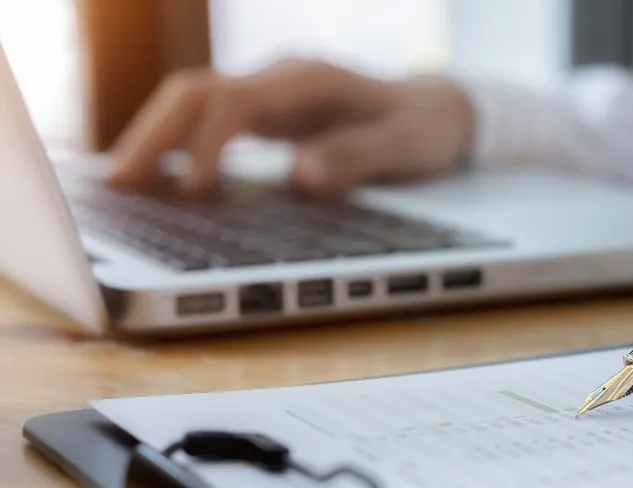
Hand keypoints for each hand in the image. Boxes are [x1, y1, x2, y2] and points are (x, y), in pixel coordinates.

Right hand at [107, 59, 475, 195]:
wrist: (438, 111)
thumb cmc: (424, 129)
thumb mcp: (406, 147)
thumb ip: (358, 157)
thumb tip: (300, 176)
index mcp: (311, 81)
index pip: (238, 103)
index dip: (208, 143)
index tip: (191, 188)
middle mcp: (281, 80)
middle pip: (197, 91)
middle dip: (154, 134)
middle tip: (120, 183)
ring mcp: (270, 95)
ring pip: (192, 102)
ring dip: (154, 137)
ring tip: (122, 184)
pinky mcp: (266, 115)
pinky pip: (206, 121)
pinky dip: (176, 145)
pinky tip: (158, 178)